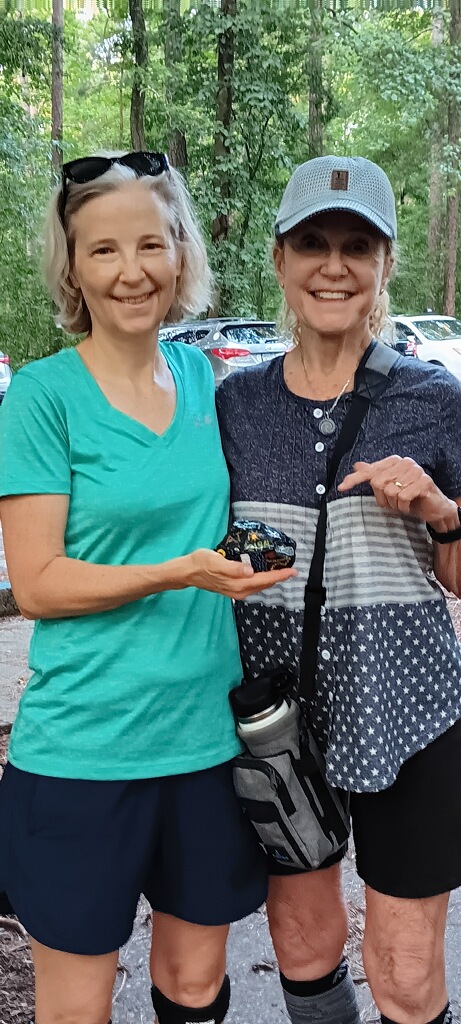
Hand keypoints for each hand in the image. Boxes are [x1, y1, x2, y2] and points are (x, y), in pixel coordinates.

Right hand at [184, 549, 295, 599]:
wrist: (187, 572)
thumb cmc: (201, 563)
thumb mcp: (216, 561)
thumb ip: (233, 567)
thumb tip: (249, 570)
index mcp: (238, 584)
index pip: (264, 579)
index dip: (279, 575)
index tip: (293, 571)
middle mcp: (239, 591)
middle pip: (264, 585)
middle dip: (278, 578)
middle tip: (291, 569)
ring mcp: (236, 591)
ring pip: (259, 586)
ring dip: (271, 579)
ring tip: (281, 571)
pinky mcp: (232, 589)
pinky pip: (252, 586)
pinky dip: (261, 580)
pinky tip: (263, 574)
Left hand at [338, 456, 458, 527]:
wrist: (434, 507)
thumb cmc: (410, 496)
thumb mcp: (390, 486)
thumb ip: (374, 475)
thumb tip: (357, 465)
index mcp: (394, 461)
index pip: (369, 470)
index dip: (354, 479)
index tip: (341, 487)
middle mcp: (404, 462)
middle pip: (378, 483)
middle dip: (383, 499)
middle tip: (393, 504)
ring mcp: (415, 471)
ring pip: (390, 491)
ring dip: (394, 505)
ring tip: (402, 505)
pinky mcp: (424, 482)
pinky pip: (403, 497)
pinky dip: (403, 507)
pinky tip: (409, 506)